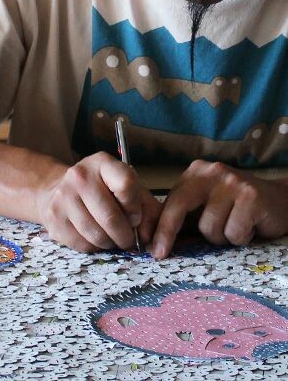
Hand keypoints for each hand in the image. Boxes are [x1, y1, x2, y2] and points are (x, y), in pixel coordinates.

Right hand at [36, 152, 162, 251]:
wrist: (58, 189)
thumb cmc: (102, 190)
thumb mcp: (127, 189)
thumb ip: (147, 209)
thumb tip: (150, 238)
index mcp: (102, 163)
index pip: (125, 185)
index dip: (135, 208)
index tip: (134, 216)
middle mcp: (79, 176)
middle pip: (111, 217)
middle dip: (126, 235)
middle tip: (128, 239)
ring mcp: (62, 197)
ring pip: (97, 235)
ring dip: (111, 244)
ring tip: (113, 239)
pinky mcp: (53, 218)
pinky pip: (82, 244)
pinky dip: (94, 247)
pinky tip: (95, 238)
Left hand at [151, 160, 287, 258]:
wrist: (281, 200)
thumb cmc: (237, 209)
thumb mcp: (206, 207)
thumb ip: (185, 218)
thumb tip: (155, 242)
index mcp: (195, 173)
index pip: (171, 200)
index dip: (159, 226)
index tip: (151, 248)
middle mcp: (211, 172)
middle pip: (180, 205)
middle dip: (167, 232)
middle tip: (161, 254)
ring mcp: (231, 182)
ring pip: (209, 227)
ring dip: (221, 237)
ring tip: (233, 227)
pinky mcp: (251, 196)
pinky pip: (233, 232)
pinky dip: (240, 238)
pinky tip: (250, 227)